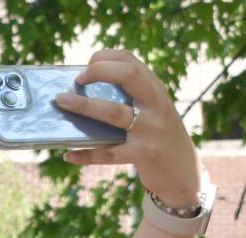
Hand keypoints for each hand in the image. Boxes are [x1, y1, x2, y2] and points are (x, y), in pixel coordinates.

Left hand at [57, 50, 201, 207]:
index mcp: (155, 91)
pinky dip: (87, 154)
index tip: (87, 64)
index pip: (131, 62)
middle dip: (99, 72)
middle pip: (128, 76)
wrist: (184, 172)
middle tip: (77, 79)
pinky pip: (109, 153)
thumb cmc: (158, 139)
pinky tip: (69, 155)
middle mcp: (156, 105)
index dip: (106, 57)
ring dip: (84, 106)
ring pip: (114, 113)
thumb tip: (82, 92)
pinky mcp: (145, 154)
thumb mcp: (153, 112)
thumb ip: (130, 99)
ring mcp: (151, 129)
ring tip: (62, 102)